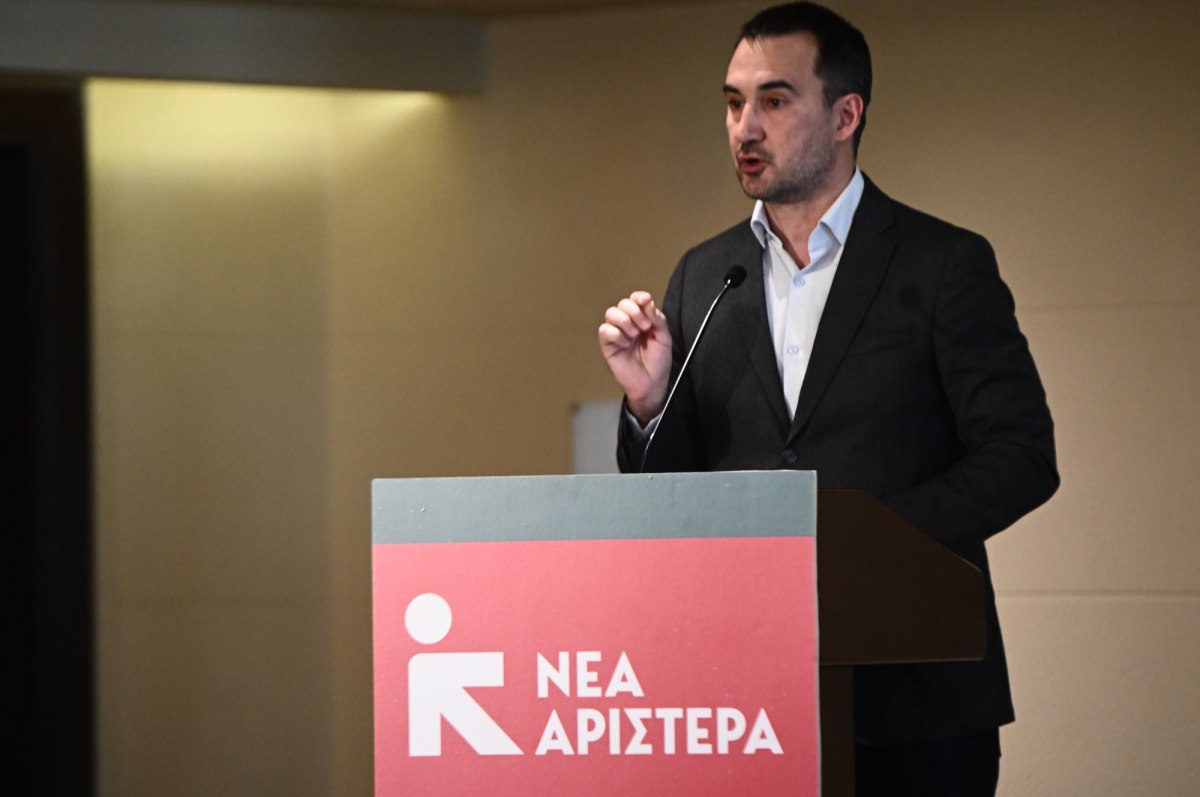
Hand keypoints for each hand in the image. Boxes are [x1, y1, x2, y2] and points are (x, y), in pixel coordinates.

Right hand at [598, 291, 672, 424]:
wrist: (652, 383)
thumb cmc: (658, 362)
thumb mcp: (664, 337)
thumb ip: (658, 318)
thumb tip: (648, 302)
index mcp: (642, 319)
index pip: (636, 300)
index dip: (639, 297)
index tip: (646, 301)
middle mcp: (628, 324)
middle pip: (623, 303)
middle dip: (635, 312)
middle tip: (644, 327)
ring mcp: (617, 334)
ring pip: (611, 313)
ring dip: (625, 321)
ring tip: (634, 335)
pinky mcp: (608, 345)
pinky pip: (605, 330)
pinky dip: (616, 334)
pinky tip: (625, 344)